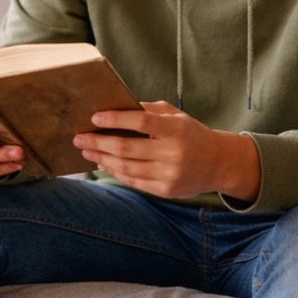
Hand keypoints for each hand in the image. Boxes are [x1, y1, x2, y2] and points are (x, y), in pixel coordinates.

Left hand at [73, 101, 259, 200]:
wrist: (218, 163)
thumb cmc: (190, 133)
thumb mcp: (175, 116)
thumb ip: (148, 110)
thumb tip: (114, 107)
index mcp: (176, 130)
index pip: (141, 121)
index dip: (115, 119)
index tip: (94, 118)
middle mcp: (173, 153)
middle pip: (127, 148)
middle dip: (98, 142)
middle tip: (79, 138)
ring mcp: (169, 174)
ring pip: (126, 167)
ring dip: (101, 159)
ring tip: (86, 150)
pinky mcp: (166, 190)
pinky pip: (133, 181)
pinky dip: (115, 172)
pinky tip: (103, 163)